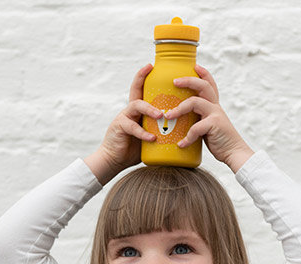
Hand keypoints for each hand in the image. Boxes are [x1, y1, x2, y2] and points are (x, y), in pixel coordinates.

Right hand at [86, 64, 162, 183]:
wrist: (115, 161)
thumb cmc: (135, 149)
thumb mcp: (150, 136)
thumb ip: (162, 130)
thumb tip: (185, 129)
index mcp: (137, 111)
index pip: (140, 89)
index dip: (143, 76)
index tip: (151, 65)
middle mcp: (129, 110)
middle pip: (135, 90)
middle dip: (142, 79)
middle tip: (155, 74)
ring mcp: (123, 117)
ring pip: (136, 106)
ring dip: (150, 109)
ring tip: (160, 116)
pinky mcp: (119, 128)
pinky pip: (132, 127)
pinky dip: (144, 133)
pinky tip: (153, 138)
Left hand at [164, 65, 253, 172]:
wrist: (235, 153)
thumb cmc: (220, 142)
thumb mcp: (209, 127)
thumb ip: (200, 120)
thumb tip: (183, 122)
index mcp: (214, 106)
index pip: (210, 84)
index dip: (204, 73)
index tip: (195, 66)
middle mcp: (215, 107)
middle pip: (202, 86)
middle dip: (187, 80)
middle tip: (174, 81)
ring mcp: (215, 115)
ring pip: (194, 102)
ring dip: (179, 109)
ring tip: (168, 116)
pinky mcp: (214, 125)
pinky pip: (195, 128)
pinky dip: (187, 137)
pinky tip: (181, 144)